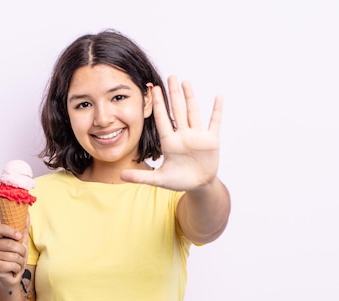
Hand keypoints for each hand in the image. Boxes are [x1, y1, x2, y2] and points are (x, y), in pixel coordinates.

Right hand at [0, 217, 28, 288]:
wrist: (11, 276)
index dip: (10, 231)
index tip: (18, 236)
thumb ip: (23, 228)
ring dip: (20, 261)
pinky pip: (13, 265)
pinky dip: (18, 268)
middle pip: (10, 244)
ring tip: (16, 262)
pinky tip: (13, 269)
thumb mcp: (21, 242)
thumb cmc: (15, 257)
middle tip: (20, 255)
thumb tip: (27, 214)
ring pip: (13, 255)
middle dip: (21, 251)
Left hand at [121, 75, 221, 191]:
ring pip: (193, 112)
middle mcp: (183, 135)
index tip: (152, 89)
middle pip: (177, 110)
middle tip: (170, 77)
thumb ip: (140, 177)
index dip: (158, 104)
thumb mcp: (159, 179)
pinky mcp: (211, 141)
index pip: (162, 119)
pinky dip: (217, 110)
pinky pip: (214, 122)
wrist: (198, 186)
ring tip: (185, 82)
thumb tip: (120, 176)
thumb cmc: (179, 181)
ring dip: (190, 97)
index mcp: (169, 142)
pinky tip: (218, 97)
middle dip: (173, 94)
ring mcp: (197, 136)